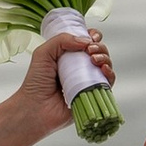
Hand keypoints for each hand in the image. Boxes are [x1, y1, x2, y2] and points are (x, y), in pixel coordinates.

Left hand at [9, 27, 112, 145]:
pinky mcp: (93, 95)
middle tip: (90, 49)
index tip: (92, 37)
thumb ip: (61, 40)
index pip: (86, 42)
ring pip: (105, 65)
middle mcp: (79, 67)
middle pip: (99, 52)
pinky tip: (104, 70)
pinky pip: (107, 83)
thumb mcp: (43, 53)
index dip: (93, 36)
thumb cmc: (36, 83)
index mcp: (68, 56)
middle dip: (99, 47)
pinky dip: (110, 74)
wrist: (36, 108)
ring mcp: (87, 81)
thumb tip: (86, 41)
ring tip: (95, 59)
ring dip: (105, 58)